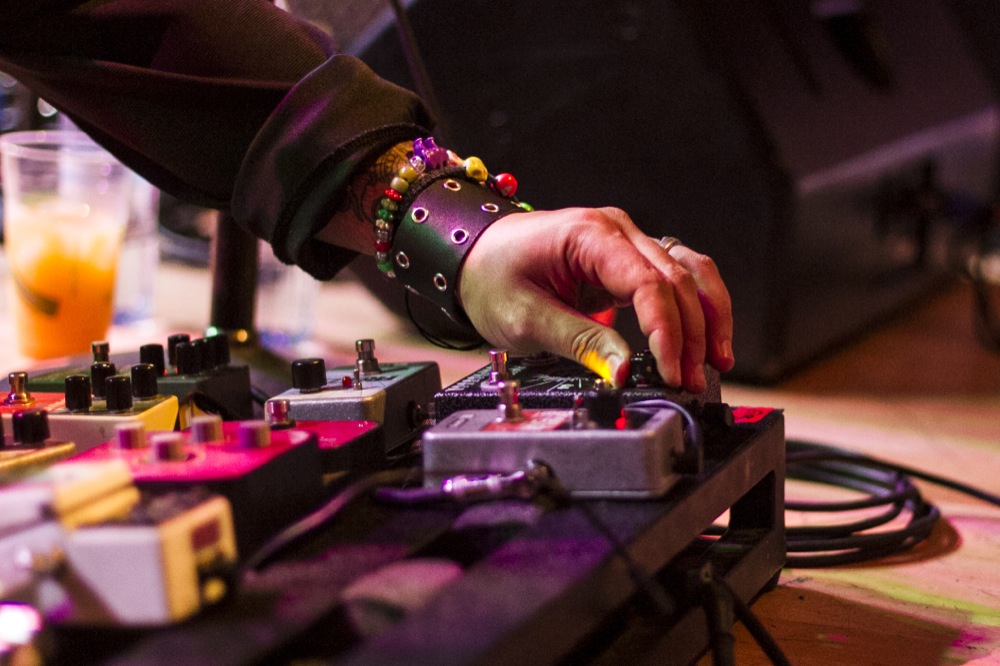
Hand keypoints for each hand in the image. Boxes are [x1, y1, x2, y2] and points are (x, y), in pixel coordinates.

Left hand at [458, 207, 733, 391]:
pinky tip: (704, 340)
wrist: (473, 256)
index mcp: (588, 235)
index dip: (666, 332)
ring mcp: (626, 241)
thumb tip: (624, 370)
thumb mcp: (525, 318)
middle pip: (676, 279)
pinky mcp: (627, 260)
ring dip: (706, 317)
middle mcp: (616, 230)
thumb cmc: (491, 277)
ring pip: (688, 272)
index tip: (671, 371)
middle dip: (690, 335)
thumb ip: (579, 341)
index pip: (648, 282)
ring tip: (712, 363)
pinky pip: (676, 277)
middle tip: (690, 382)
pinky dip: (695, 307)